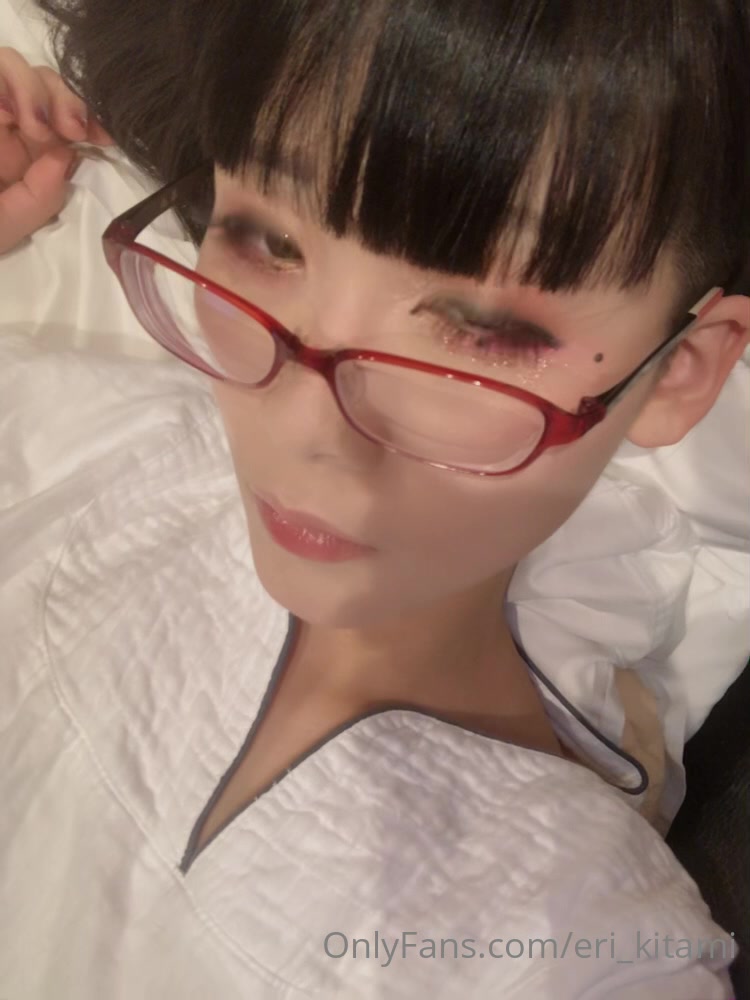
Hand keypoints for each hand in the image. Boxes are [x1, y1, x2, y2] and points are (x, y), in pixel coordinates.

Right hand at [0, 47, 113, 254]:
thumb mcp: (9, 224)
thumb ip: (40, 197)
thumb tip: (67, 157)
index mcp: (25, 152)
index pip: (65, 117)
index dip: (90, 119)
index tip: (104, 136)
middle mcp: (4, 122)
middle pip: (46, 81)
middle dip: (68, 100)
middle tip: (72, 129)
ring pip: (14, 63)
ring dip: (35, 89)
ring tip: (34, 126)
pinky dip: (2, 82)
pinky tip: (5, 115)